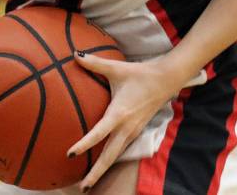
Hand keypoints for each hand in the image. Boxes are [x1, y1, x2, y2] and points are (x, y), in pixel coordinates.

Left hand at [68, 53, 188, 190]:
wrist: (166, 80)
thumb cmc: (140, 74)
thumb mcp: (117, 68)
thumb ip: (94, 63)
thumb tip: (74, 55)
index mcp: (119, 113)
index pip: (99, 132)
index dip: (84, 143)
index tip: (70, 153)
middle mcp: (126, 127)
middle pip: (109, 156)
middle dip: (96, 172)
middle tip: (81, 187)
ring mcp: (132, 132)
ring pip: (116, 155)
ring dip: (103, 169)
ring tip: (87, 183)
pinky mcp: (136, 132)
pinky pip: (121, 150)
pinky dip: (111, 160)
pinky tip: (102, 164)